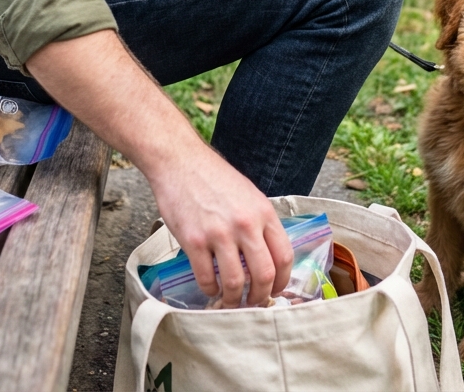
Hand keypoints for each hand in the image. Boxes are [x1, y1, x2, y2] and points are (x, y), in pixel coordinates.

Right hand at [25, 30, 292, 306]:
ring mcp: (219, 234)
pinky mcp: (193, 240)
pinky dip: (209, 289)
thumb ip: (260, 222)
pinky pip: (206, 277)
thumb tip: (268, 255)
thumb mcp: (248, 194)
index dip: (282, 281)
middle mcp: (245, 225)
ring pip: (236, 282)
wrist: (179, 161)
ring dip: (234, 299)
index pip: (284, 256)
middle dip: (260, 297)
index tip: (276, 290)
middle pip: (264, 275)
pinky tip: (209, 287)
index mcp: (263, 213)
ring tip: (229, 301)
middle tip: (254, 303)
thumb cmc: (213, 176)